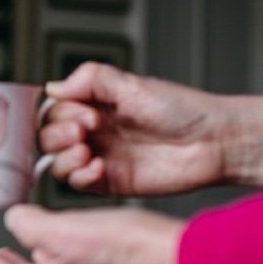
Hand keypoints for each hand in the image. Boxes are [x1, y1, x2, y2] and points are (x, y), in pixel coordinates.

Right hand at [40, 62, 262, 194]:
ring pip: (55, 162)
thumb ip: (91, 79)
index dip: (61, 112)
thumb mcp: (133, 84)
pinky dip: (79, 176)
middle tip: (88, 130)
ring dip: (62, 156)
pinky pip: (76, 184)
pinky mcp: (108, 182)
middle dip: (58, 134)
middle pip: (48, 136)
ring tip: (86, 150)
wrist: (214, 142)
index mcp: (95, 105)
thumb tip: (52, 87)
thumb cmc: (183, 111)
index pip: (54, 110)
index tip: (86, 112)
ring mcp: (99, 157)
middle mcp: (93, 132)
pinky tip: (98, 166)